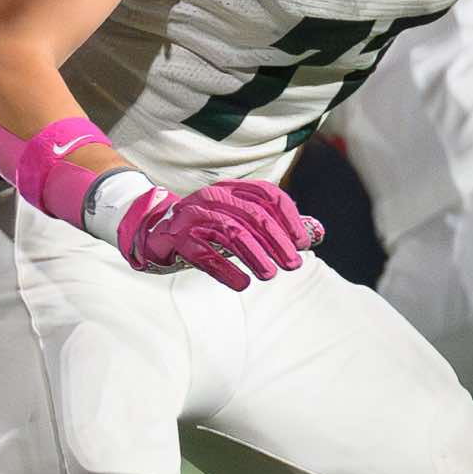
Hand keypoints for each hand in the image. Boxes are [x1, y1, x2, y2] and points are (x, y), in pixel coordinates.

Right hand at [116, 178, 323, 291]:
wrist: (156, 231)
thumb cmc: (206, 228)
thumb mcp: (238, 219)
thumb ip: (274, 225)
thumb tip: (316, 234)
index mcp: (232, 190)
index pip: (267, 195)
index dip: (288, 218)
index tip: (303, 243)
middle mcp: (214, 198)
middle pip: (252, 216)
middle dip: (276, 241)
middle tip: (292, 264)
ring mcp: (194, 217)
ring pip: (231, 233)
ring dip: (255, 255)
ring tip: (270, 275)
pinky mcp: (179, 238)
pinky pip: (204, 254)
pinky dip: (225, 270)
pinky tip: (241, 283)